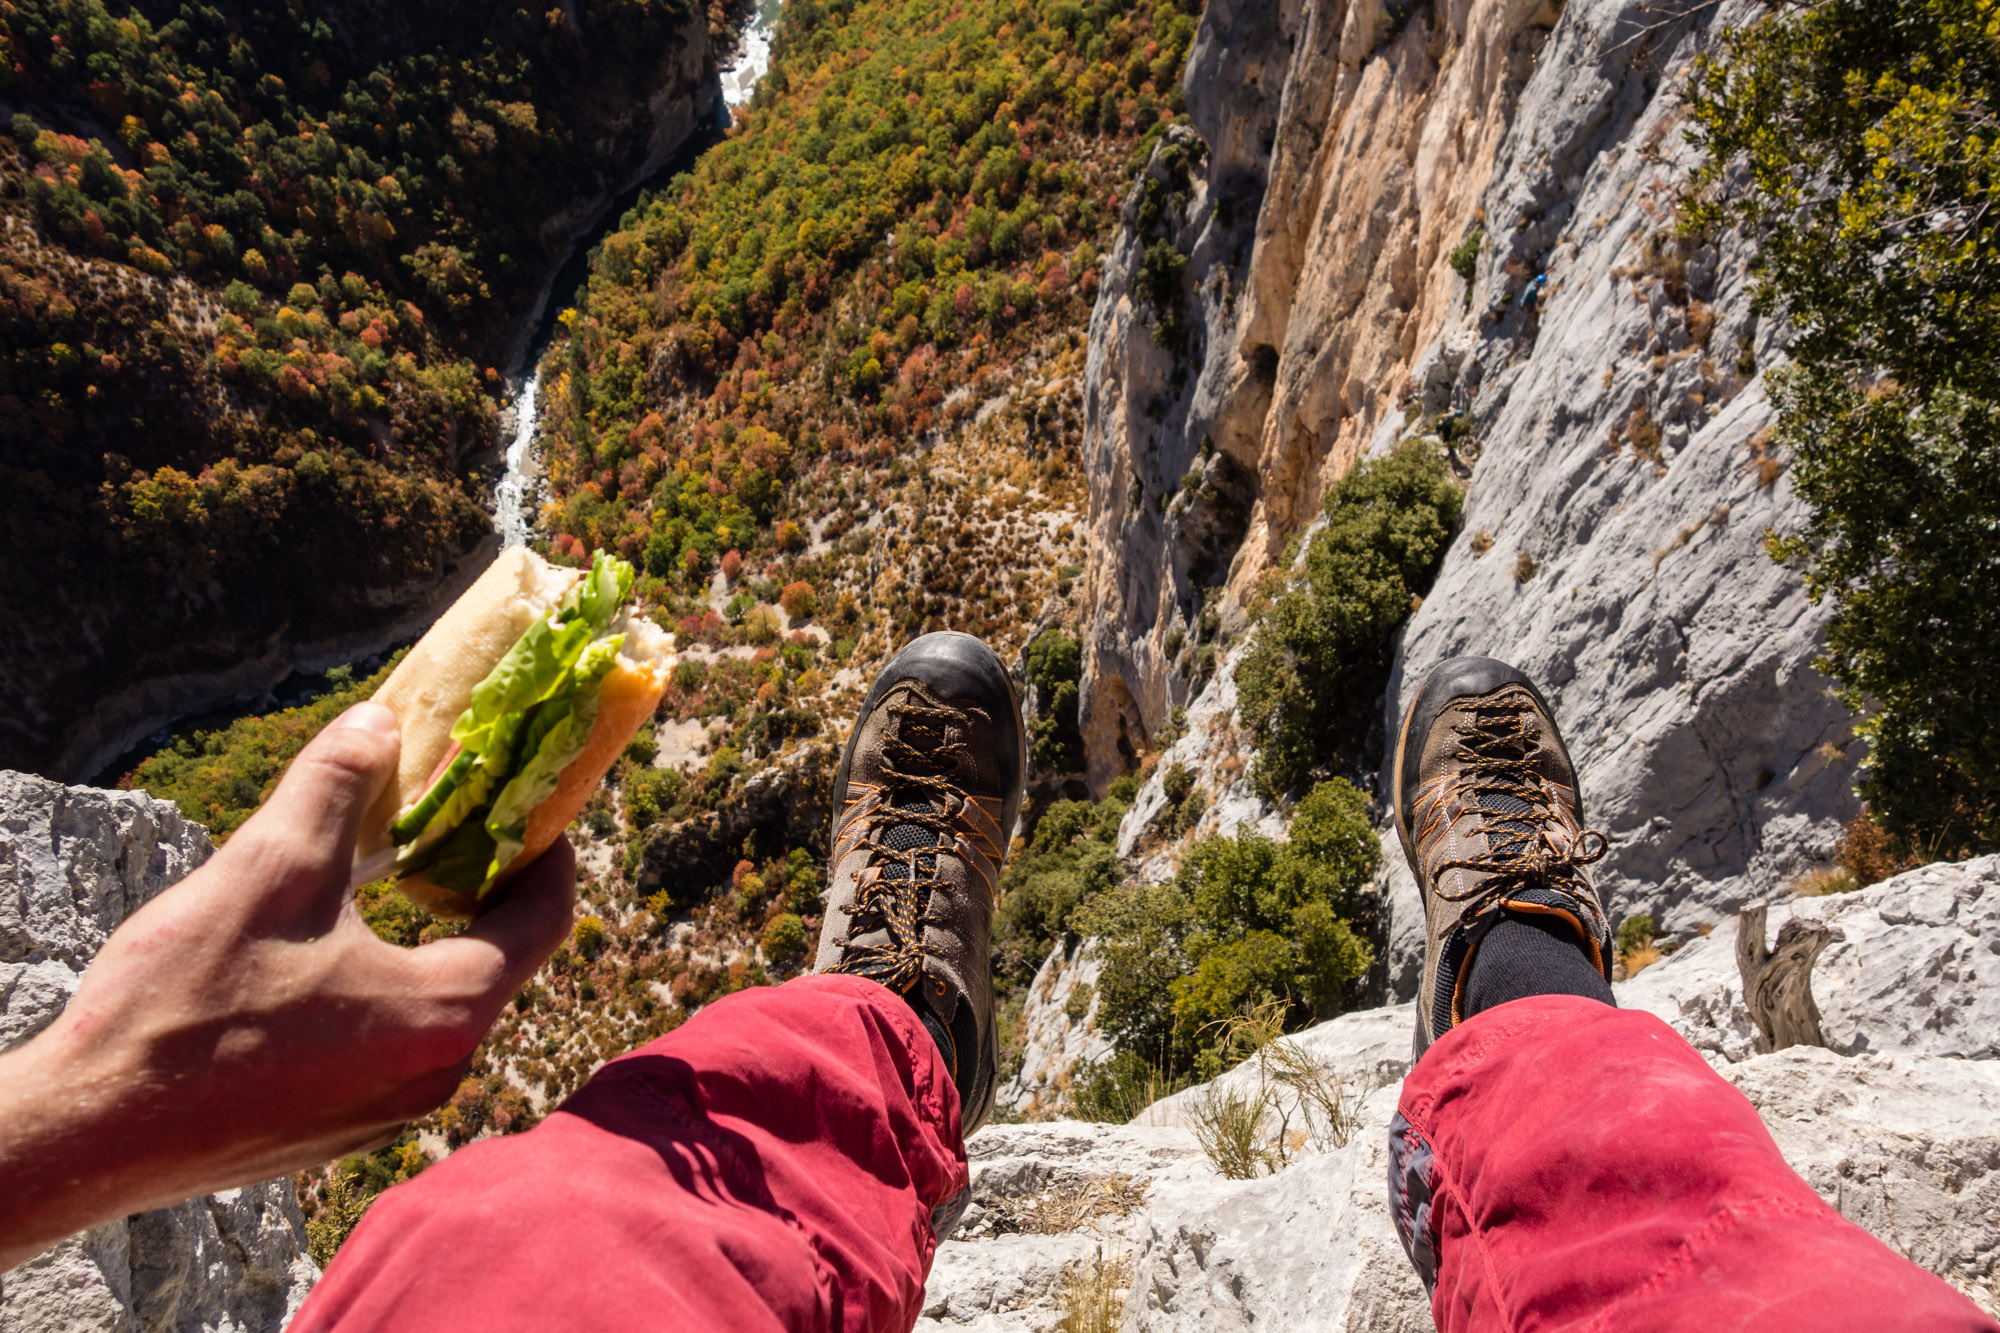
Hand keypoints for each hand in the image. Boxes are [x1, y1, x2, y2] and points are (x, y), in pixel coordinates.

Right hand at [0, 703, 575, 1270]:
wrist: (90, 1130)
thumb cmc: (188, 1003)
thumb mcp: (271, 867)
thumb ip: (338, 784)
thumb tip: (379, 719)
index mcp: (448, 1012)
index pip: (544, 920)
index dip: (547, 854)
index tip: (535, 811)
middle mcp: (439, 1073)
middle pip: (493, 963)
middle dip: (477, 891)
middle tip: (450, 830)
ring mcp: (388, 1112)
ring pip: (434, 1006)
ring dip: (421, 940)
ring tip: (384, 878)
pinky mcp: (337, 1131)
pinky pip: (388, 1046)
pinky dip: (379, 990)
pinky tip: (322, 953)